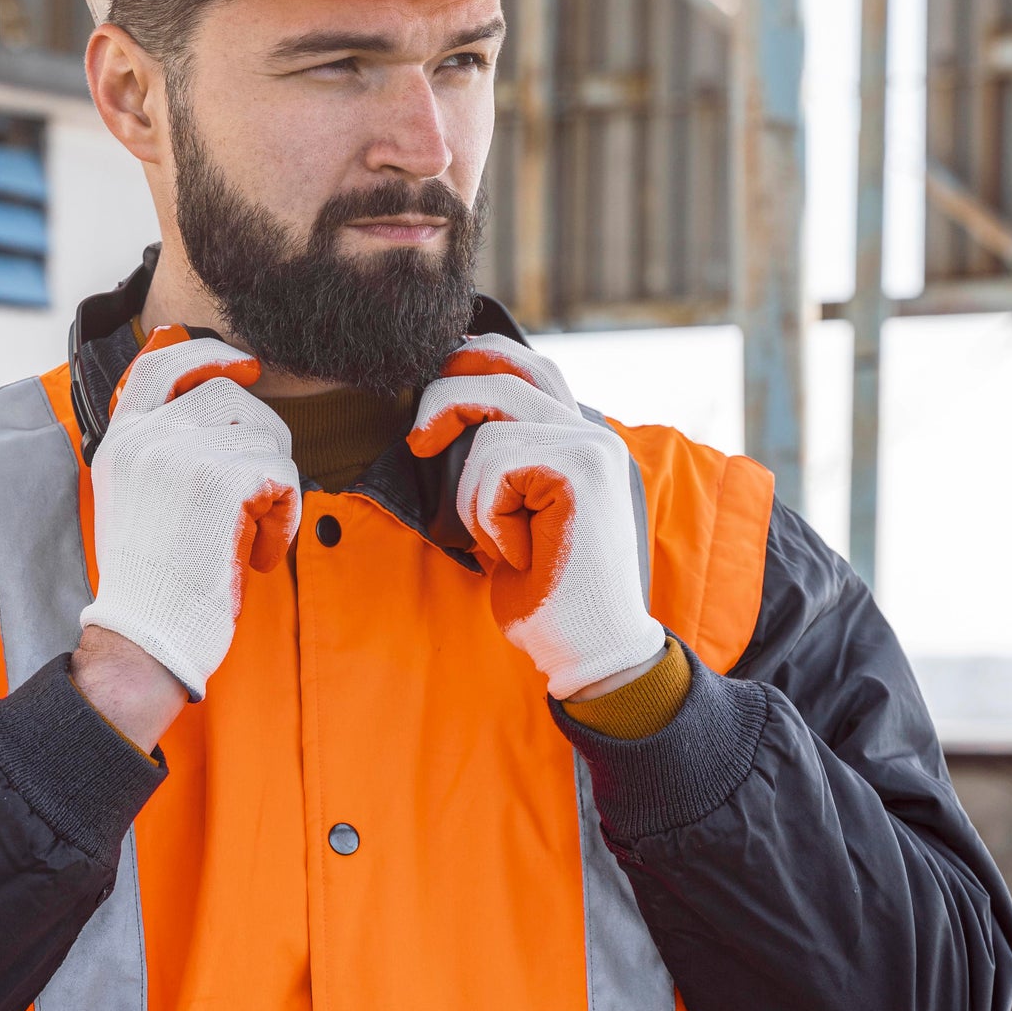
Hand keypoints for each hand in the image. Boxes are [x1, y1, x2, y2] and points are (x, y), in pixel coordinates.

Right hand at [81, 326, 300, 701]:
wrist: (145, 634)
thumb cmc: (151, 578)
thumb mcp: (135, 493)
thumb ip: (159, 438)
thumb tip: (189, 357)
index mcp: (123, 438)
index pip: (163, 364)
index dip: (208, 355)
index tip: (246, 366)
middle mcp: (148, 436)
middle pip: (231, 398)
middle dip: (261, 440)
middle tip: (258, 495)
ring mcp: (184, 453)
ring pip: (265, 436)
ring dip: (273, 485)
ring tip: (250, 532)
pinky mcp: (223, 481)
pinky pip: (281, 476)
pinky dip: (282, 519)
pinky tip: (258, 555)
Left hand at [407, 335, 663, 698]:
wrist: (590, 648)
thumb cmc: (547, 593)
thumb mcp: (513, 516)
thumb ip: (501, 465)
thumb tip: (445, 420)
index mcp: (581, 440)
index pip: (528, 366)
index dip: (476, 361)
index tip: (434, 391)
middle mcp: (593, 433)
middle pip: (507, 371)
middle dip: (448, 397)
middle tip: (418, 441)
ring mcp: (592, 446)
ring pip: (491, 430)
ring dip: (474, 496)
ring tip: (505, 544)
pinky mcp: (580, 470)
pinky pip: (496, 467)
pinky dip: (490, 516)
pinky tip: (522, 553)